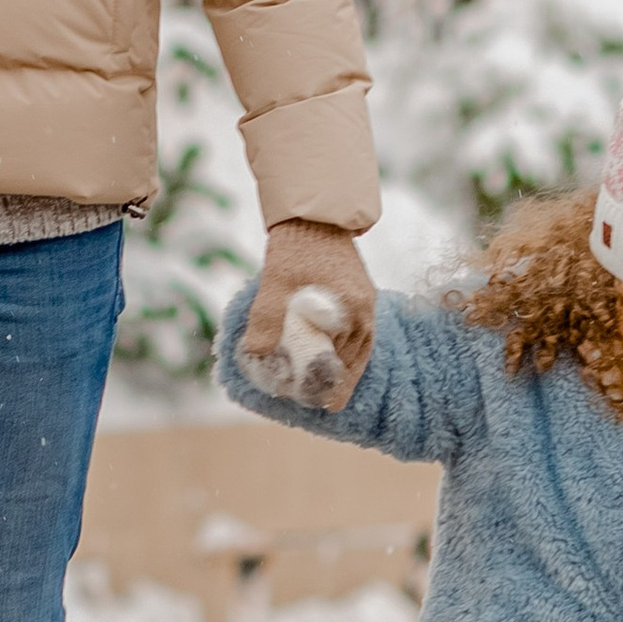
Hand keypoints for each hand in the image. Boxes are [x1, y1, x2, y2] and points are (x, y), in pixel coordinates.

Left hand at [241, 221, 376, 411]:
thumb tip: (257, 354)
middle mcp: (365, 310)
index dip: (333, 384)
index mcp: (351, 310)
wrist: (313, 215)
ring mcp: (366, 303)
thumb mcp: (275, 284)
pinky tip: (335, 360)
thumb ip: (266, 319)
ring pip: (360, 348)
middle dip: (339, 380)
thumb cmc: (295, 248)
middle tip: (322, 404)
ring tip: (329, 391)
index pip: (346, 361)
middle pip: (356, 358)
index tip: (323, 406)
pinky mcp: (360, 296)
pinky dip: (348, 350)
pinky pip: (359, 333)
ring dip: (345, 368)